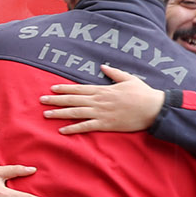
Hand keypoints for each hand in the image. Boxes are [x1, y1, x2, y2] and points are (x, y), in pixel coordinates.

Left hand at [39, 65, 163, 133]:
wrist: (154, 109)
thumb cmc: (143, 93)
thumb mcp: (128, 79)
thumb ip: (114, 72)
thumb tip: (103, 66)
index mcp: (103, 90)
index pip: (79, 89)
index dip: (64, 89)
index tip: (52, 89)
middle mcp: (99, 101)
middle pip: (73, 100)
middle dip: (56, 100)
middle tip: (41, 100)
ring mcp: (101, 113)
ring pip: (75, 112)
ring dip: (59, 113)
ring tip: (46, 114)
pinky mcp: (106, 124)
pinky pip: (86, 126)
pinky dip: (73, 129)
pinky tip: (62, 130)